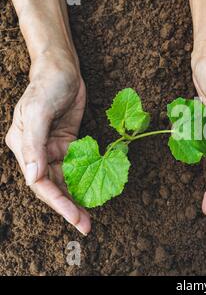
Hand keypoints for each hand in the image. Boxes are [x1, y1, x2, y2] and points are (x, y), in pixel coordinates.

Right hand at [5, 52, 90, 234]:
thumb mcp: (38, 111)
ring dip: (76, 198)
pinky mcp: (67, 143)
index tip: (75, 217)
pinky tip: (92, 192)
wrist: (62, 69)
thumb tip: (33, 178)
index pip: (40, 183)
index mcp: (24, 147)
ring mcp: (52, 149)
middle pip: (52, 187)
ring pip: (64, 180)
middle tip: (86, 226)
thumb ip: (34, 144)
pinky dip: (82, 181)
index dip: (57, 202)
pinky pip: (75, 167)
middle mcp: (36, 152)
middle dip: (68, 207)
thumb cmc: (47, 86)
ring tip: (90, 217)